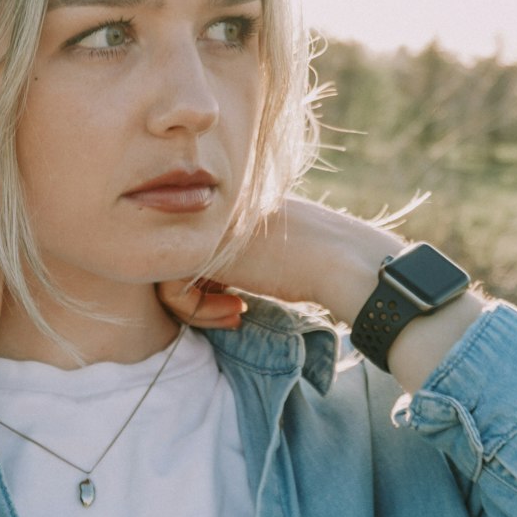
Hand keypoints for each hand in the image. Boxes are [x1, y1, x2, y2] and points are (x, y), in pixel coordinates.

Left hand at [157, 195, 483, 393]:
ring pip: (166, 271)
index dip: (207, 281)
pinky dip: (196, 311)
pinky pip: (170, 286)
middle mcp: (215, 207)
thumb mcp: (274, 253)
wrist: (350, 265)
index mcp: (232, 203)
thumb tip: (202, 283)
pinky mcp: (204, 247)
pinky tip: (237, 313)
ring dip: (197, 308)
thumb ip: (238, 255)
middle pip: (173, 257)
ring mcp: (207, 225)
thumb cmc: (325, 267)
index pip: (191, 243)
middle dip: (196, 297)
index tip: (237, 301)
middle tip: (231, 313)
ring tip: (235, 314)